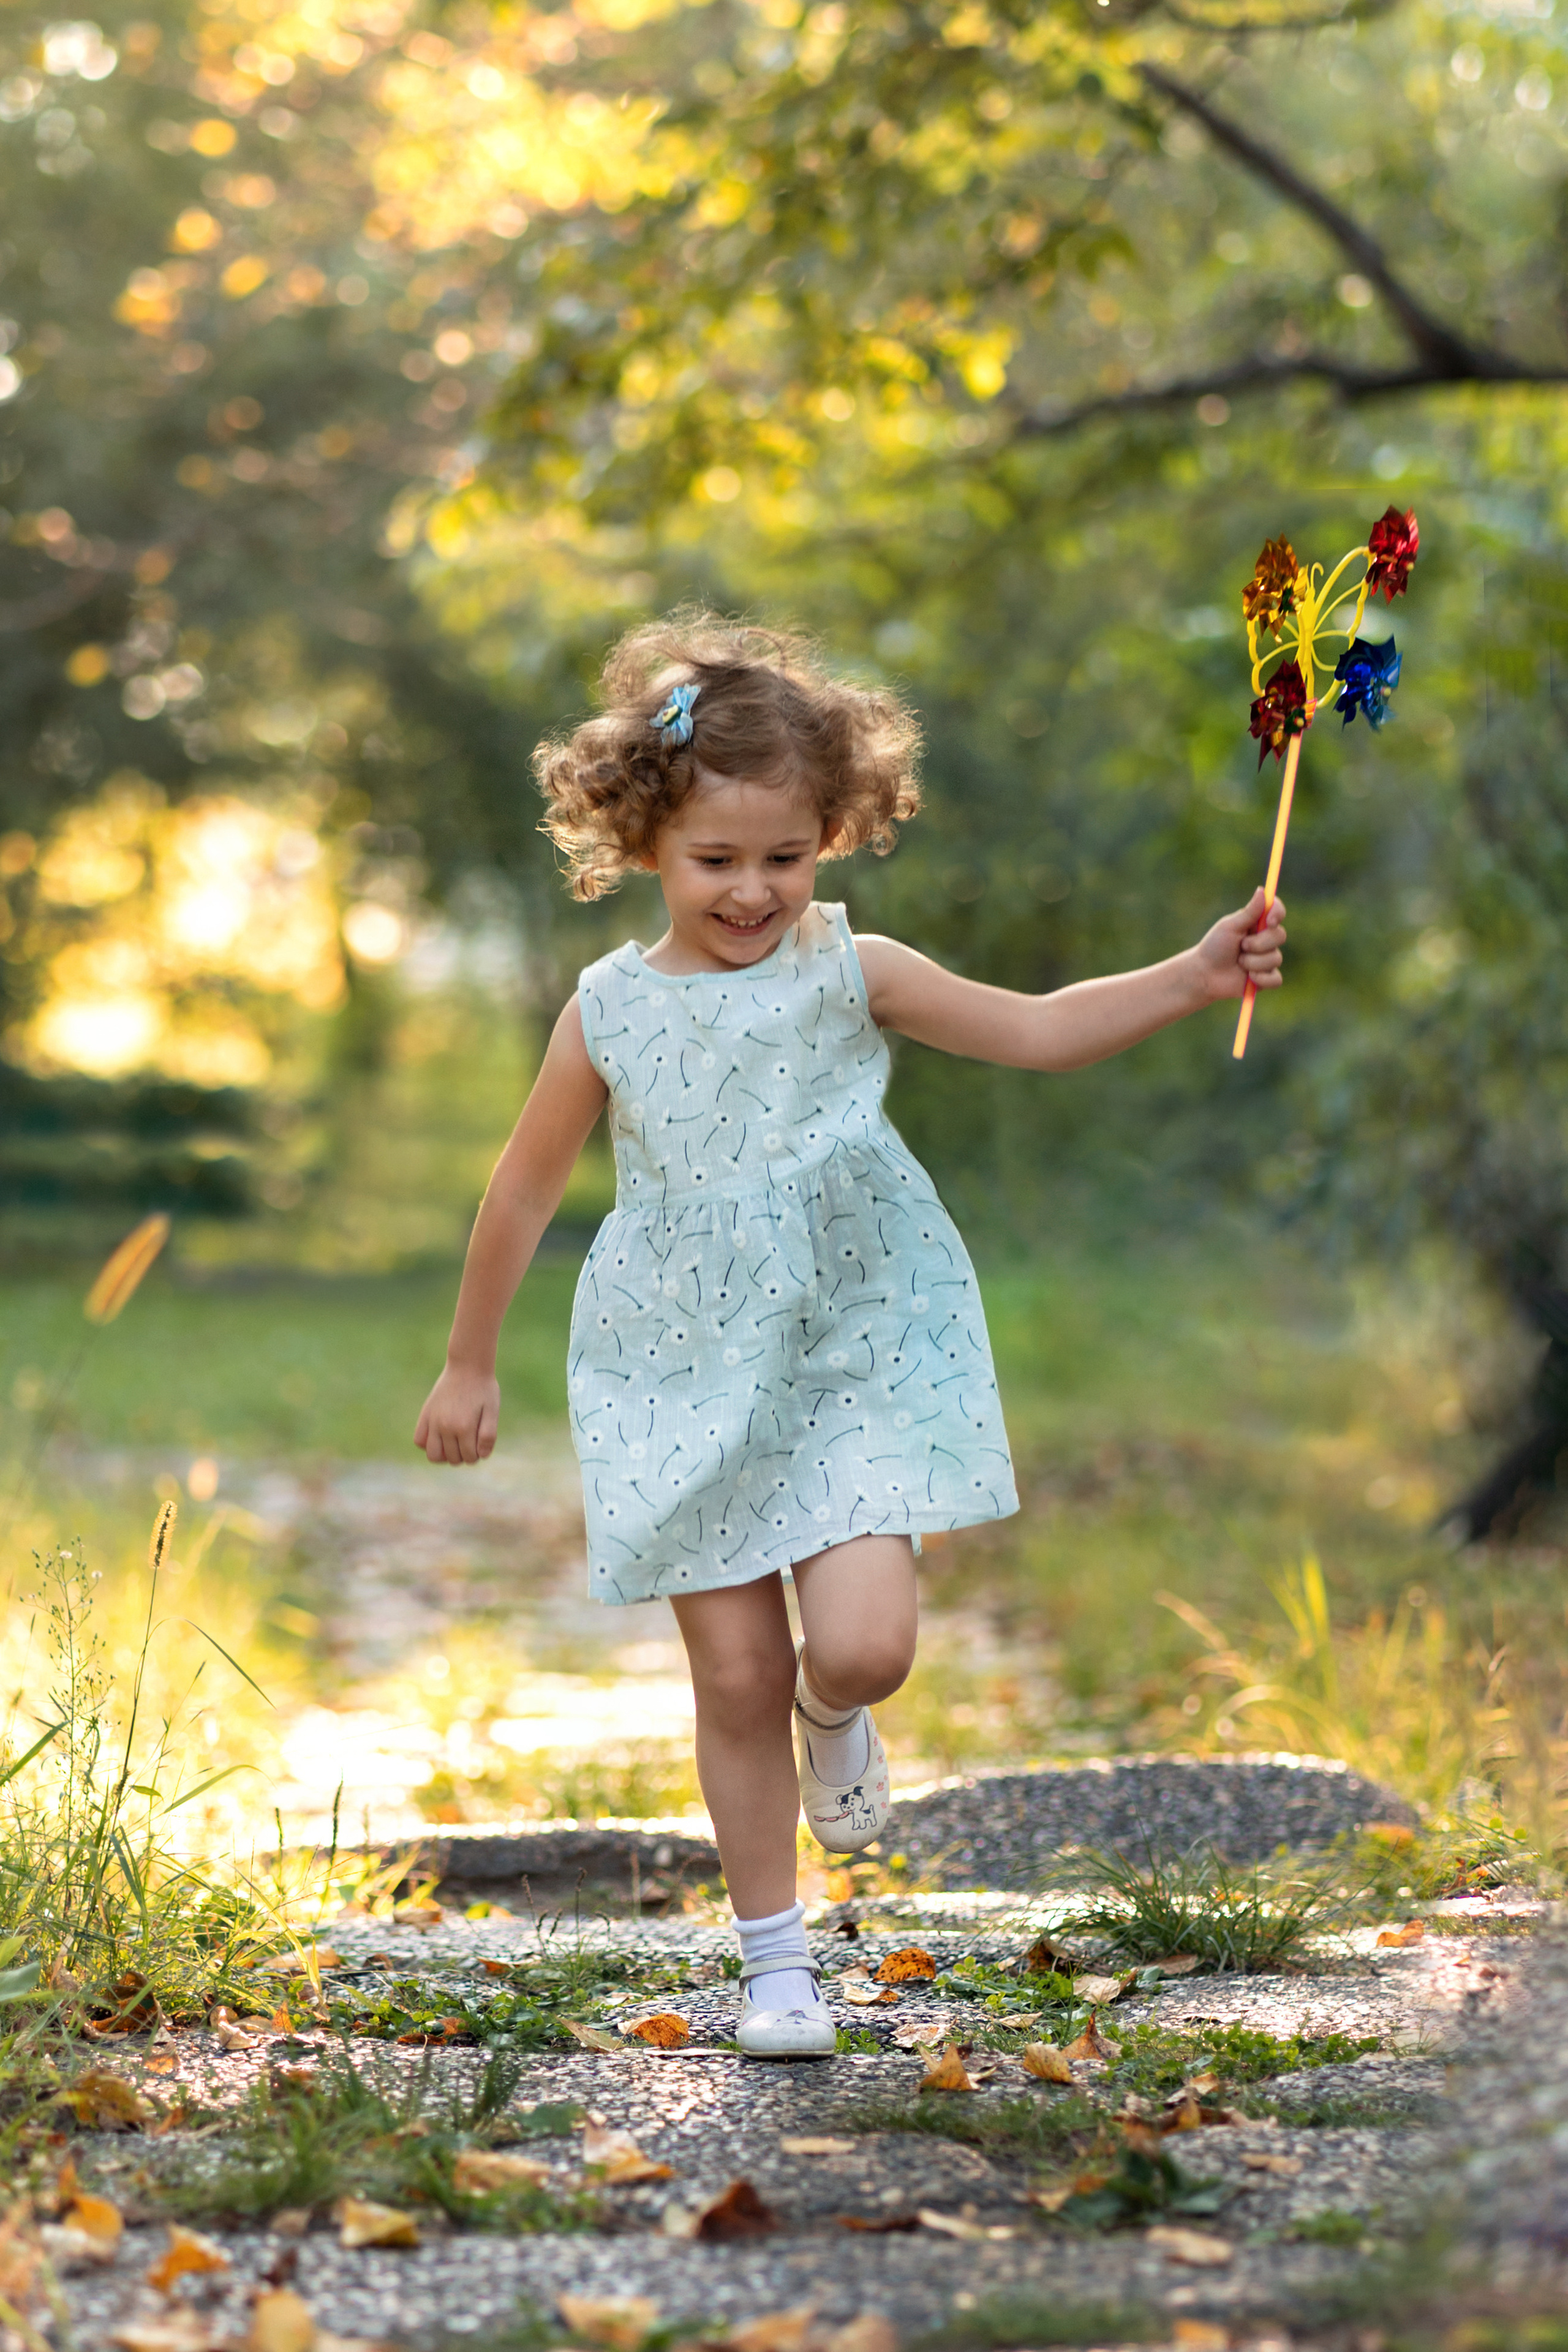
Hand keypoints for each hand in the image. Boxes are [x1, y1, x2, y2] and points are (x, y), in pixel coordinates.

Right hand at [414, 1364, 499, 1464]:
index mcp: (464, 1427)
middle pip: (452, 1459)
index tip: (481, 1445)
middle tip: (470, 1443)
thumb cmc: (483, 1388)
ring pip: (433, 1455)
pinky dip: (428, 1444)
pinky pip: (419, 1440)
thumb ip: (488, 1435)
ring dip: (445, 1455)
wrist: (467, 1366)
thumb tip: (482, 1456)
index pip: (469, 1457)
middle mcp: (445, 1426)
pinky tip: (441, 1437)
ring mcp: (433, 1421)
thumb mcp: (492, 1411)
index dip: (477, 1455)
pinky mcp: (425, 1414)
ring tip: (455, 1444)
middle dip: (463, 1456)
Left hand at [1193, 887, 1287, 1002]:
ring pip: (1275, 959)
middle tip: (1242, 946)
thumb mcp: (1230, 927)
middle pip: (1280, 936)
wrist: (1205, 974)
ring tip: (1238, 962)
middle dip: (1259, 943)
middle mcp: (1266, 940)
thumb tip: (1262, 890)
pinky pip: (1275, 979)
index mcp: (1258, 923)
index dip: (1278, 913)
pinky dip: (1261, 978)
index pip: (1277, 912)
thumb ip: (1249, 912)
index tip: (1270, 920)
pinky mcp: (1266, 978)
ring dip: (1253, 962)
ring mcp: (1267, 959)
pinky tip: (1248, 978)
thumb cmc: (1214, 947)